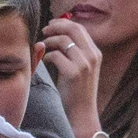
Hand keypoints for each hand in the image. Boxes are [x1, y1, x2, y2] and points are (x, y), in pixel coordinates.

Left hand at [40, 16, 103, 137]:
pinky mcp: (74, 73)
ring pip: (64, 40)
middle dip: (56, 26)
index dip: (64, 23)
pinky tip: (44, 61)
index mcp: (95, 53)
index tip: (52, 24)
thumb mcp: (81, 69)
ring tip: (42, 46)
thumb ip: (73, 53)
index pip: (80, 28)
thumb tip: (56, 35)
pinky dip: (47, 56)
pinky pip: (56, 55)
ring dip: (49, 41)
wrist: (82, 114)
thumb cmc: (77, 92)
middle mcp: (92, 56)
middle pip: (74, 29)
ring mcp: (85, 65)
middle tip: (44, 30)